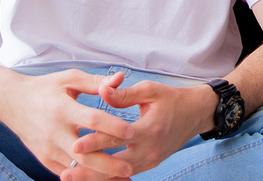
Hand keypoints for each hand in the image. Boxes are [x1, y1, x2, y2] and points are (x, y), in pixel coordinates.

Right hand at [0, 70, 135, 179]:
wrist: (12, 103)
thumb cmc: (45, 88)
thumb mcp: (69, 79)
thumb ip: (96, 82)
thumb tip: (122, 78)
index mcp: (62, 109)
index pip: (90, 120)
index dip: (111, 126)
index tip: (131, 131)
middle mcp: (54, 132)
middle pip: (83, 154)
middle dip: (108, 163)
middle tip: (131, 167)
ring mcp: (48, 149)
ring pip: (76, 168)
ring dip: (100, 176)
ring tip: (124, 177)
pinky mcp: (45, 160)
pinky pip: (67, 174)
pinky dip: (85, 178)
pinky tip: (105, 180)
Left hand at [69, 77, 215, 177]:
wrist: (196, 114)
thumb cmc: (172, 98)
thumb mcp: (150, 90)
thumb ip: (124, 93)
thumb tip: (101, 90)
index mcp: (150, 129)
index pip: (118, 138)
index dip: (95, 141)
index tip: (75, 144)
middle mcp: (150, 149)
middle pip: (115, 164)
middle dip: (89, 169)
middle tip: (66, 172)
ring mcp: (151, 160)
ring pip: (119, 173)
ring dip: (95, 176)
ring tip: (71, 177)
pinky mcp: (150, 164)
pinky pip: (126, 173)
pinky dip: (108, 176)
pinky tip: (90, 177)